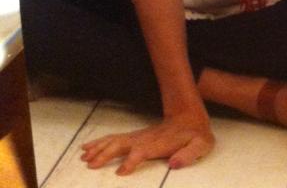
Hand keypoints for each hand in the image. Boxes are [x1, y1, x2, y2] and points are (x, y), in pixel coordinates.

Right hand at [80, 105, 214, 174]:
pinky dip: (100, 142)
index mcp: (159, 143)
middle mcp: (145, 139)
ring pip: (115, 140)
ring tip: (83, 157)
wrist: (190, 116)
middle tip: (90, 165)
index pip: (142, 151)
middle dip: (106, 154)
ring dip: (99, 148)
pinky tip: (88, 147)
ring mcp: (139, 136)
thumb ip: (189, 154)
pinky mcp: (135, 137)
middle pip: (122, 145)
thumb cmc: (196, 135)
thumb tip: (174, 164)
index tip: (121, 172)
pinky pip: (114, 138)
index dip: (132, 161)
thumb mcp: (201, 144)